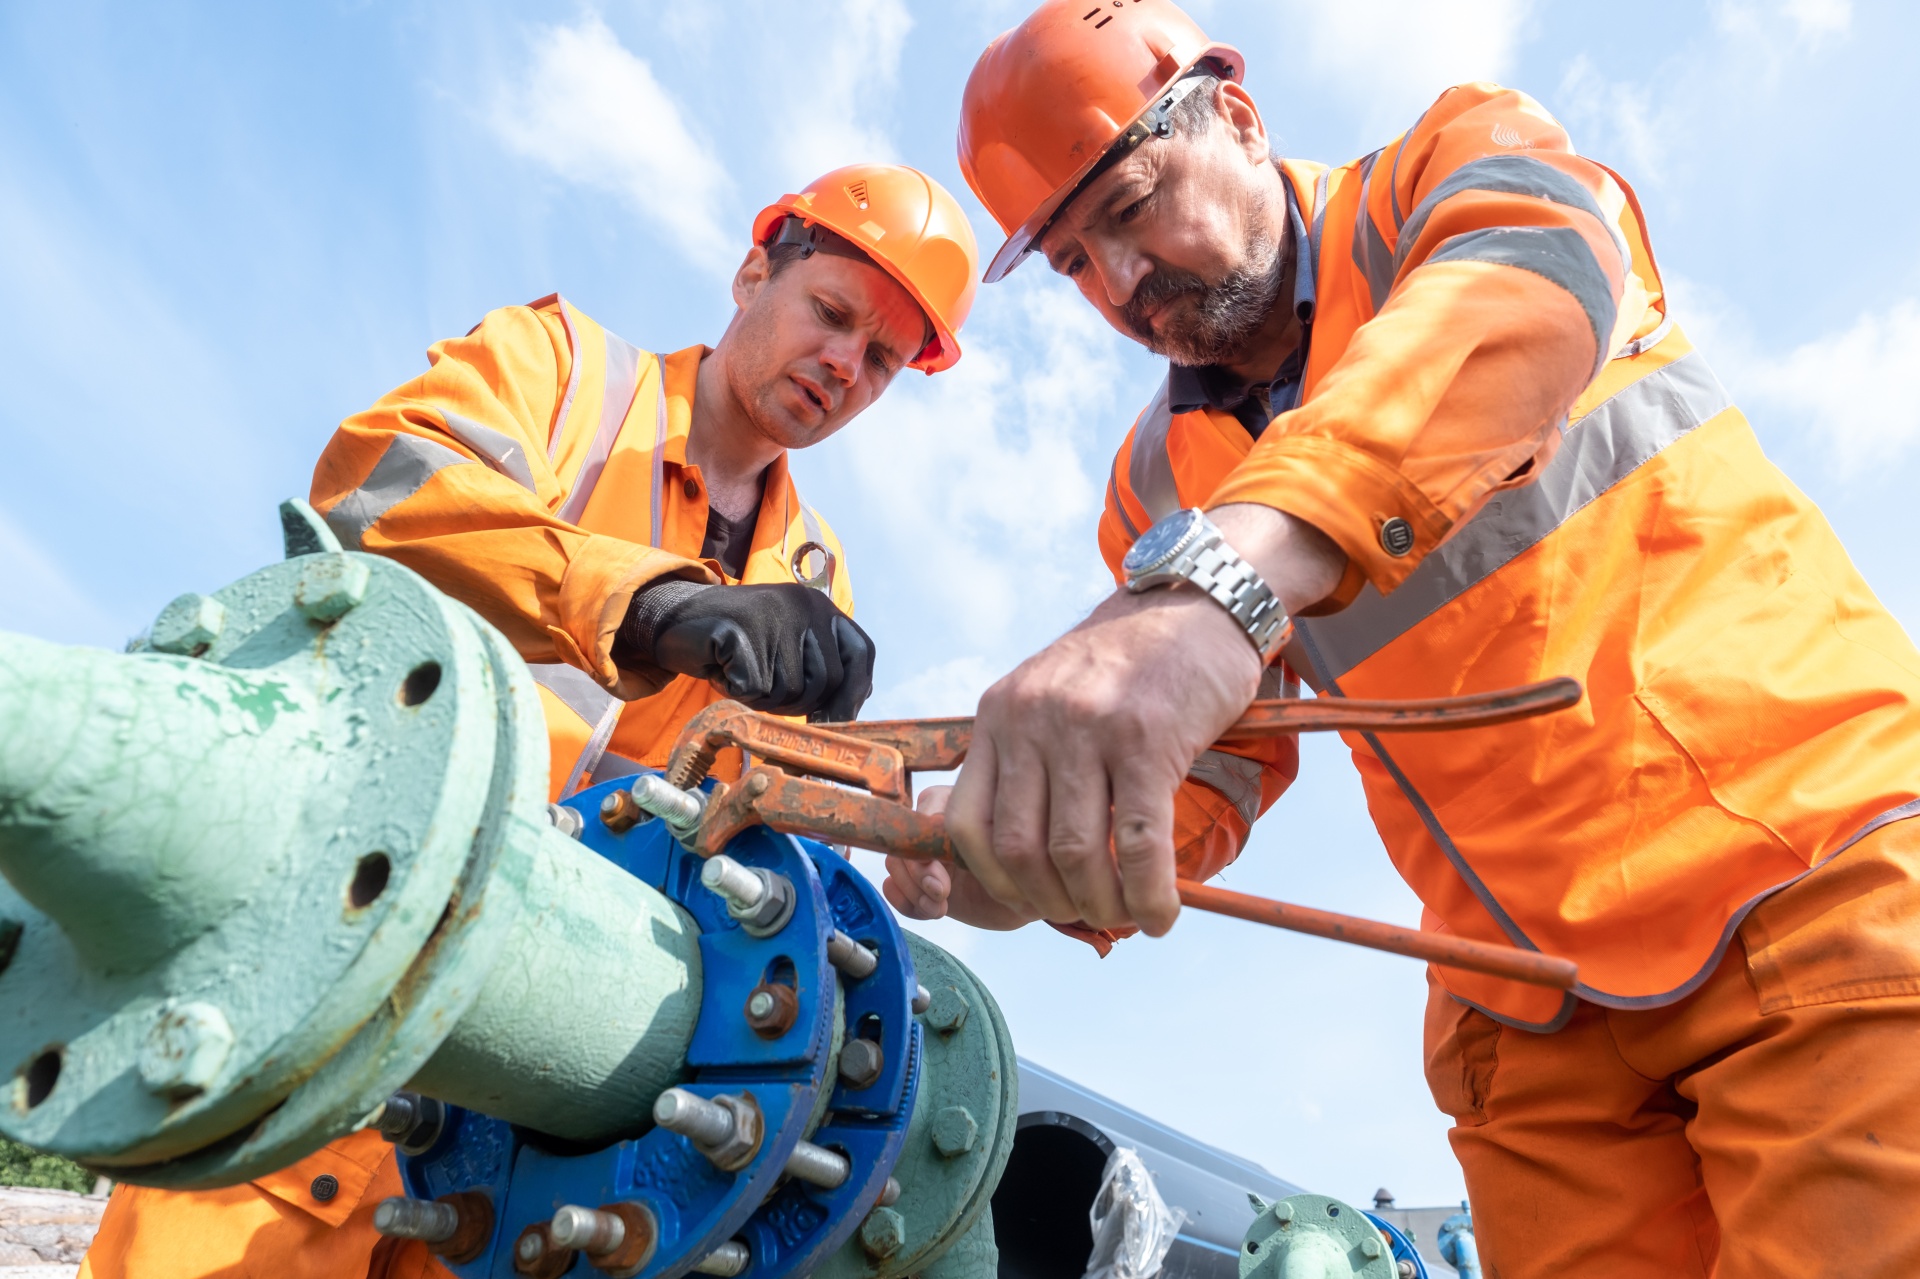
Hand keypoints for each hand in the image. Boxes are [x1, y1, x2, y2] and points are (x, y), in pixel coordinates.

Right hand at [620, 582, 875, 721]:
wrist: (673, 616)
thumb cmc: (733, 641)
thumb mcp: (785, 646)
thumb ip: (818, 668)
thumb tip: (848, 715)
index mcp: (820, 606)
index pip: (862, 653)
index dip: (852, 692)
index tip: (831, 720)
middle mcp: (804, 605)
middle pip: (825, 682)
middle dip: (795, 702)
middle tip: (761, 687)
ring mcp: (773, 615)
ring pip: (789, 692)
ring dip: (761, 697)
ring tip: (739, 671)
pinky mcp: (741, 631)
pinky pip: (755, 691)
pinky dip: (735, 691)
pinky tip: (722, 669)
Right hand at [882, 786, 1039, 928]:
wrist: (1020, 900)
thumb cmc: (1021, 872)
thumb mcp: (1011, 861)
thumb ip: (989, 850)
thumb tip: (955, 845)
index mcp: (960, 807)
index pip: (926, 812)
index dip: (929, 848)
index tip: (945, 882)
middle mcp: (936, 826)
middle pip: (904, 841)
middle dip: (918, 876)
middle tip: (941, 897)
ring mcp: (924, 853)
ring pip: (895, 863)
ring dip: (912, 891)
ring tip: (939, 909)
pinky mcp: (917, 881)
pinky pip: (891, 886)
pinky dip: (904, 901)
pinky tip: (929, 911)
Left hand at [944, 506, 1343, 935]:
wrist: (1195, 601)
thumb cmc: (1128, 666)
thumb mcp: (1050, 697)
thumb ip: (1027, 760)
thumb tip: (1022, 863)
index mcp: (998, 715)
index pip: (964, 823)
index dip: (993, 882)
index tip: (1030, 901)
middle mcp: (1032, 720)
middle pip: (1019, 851)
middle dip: (1051, 903)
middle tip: (1085, 916)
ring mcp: (1088, 728)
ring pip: (1076, 855)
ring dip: (1102, 907)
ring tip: (1127, 916)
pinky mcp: (1148, 740)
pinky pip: (1138, 844)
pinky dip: (1149, 895)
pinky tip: (1163, 913)